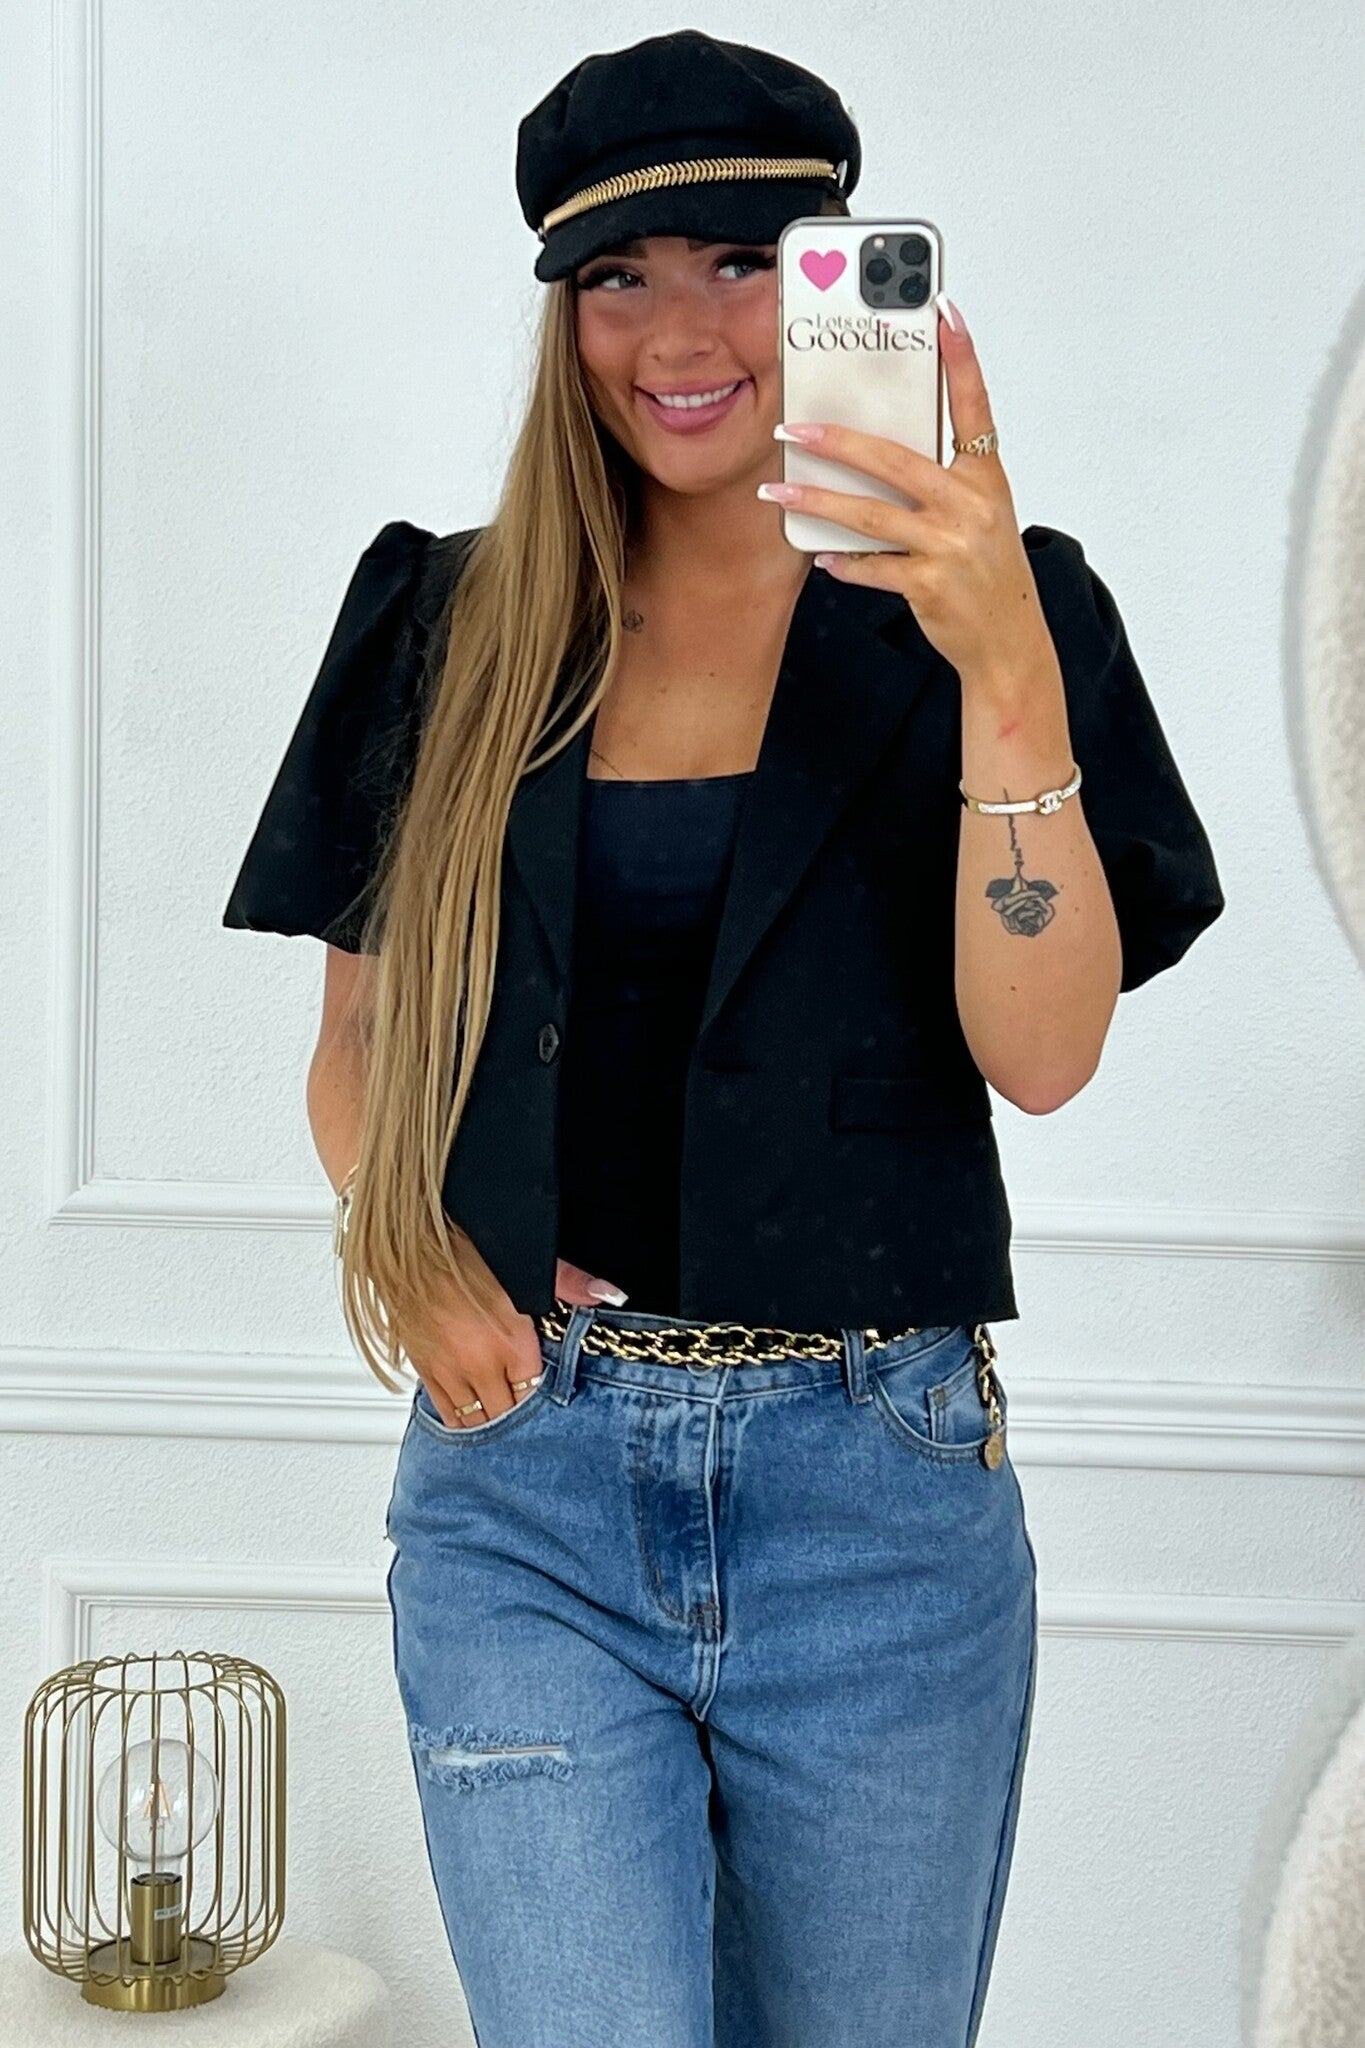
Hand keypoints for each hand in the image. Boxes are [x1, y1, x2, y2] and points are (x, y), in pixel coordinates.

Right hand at [407, 1250, 626, 1429]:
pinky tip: (472, 1420)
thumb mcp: (524, 1263)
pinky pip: (445, 1412)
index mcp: (511, 1341)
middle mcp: (480, 1364)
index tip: (550, 1405)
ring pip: (476, 1420)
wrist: (407, 1244)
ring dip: (492, 1424)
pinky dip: (461, 1420)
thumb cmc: (462, 1248)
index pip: (535, 1393)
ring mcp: (449, 1370)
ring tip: (505, 1427)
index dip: (543, 1403)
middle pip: (507, 1414)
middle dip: (519, 1420)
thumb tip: (608, 1293)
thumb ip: (568, 1283)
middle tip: (530, 1425)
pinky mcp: (424, 1369)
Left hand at [759, 299, 1053, 694]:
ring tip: (779, 490)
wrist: (1009, 643)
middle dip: (837, 441)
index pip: (973, 406)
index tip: (944, 312)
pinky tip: (821, 556)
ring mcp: (951, 546)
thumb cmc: (990, 576)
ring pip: (870, 514)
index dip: (961, 358)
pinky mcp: (930, 585)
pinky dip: (843, 562)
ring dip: (817, 500)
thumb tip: (875, 460)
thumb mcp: (979, 518)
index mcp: (986, 480)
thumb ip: (940, 484)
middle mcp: (971, 506)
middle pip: (894, 460)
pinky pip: (872, 566)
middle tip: (793, 427)